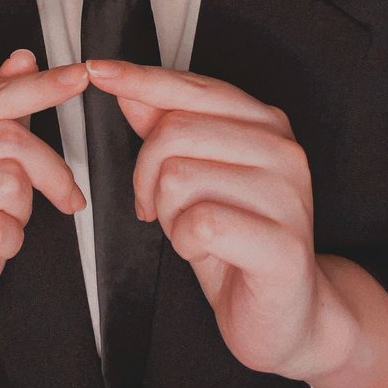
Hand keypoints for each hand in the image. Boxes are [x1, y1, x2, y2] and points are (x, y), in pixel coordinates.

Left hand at [86, 59, 329, 378]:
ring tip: (191, 231)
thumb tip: (131, 89)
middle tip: (158, 207)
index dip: (140, 78)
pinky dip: (183, 242)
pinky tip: (202, 251)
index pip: (192, 87)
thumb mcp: (195, 179)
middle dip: (147, 175)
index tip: (97, 71)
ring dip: (167, 213)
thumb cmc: (239, 244)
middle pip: (174, 132)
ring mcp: (287, 195)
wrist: (289, 315)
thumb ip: (168, 130)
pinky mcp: (283, 244)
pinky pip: (200, 224)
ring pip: (179, 177)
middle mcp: (282, 149)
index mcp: (264, 124)